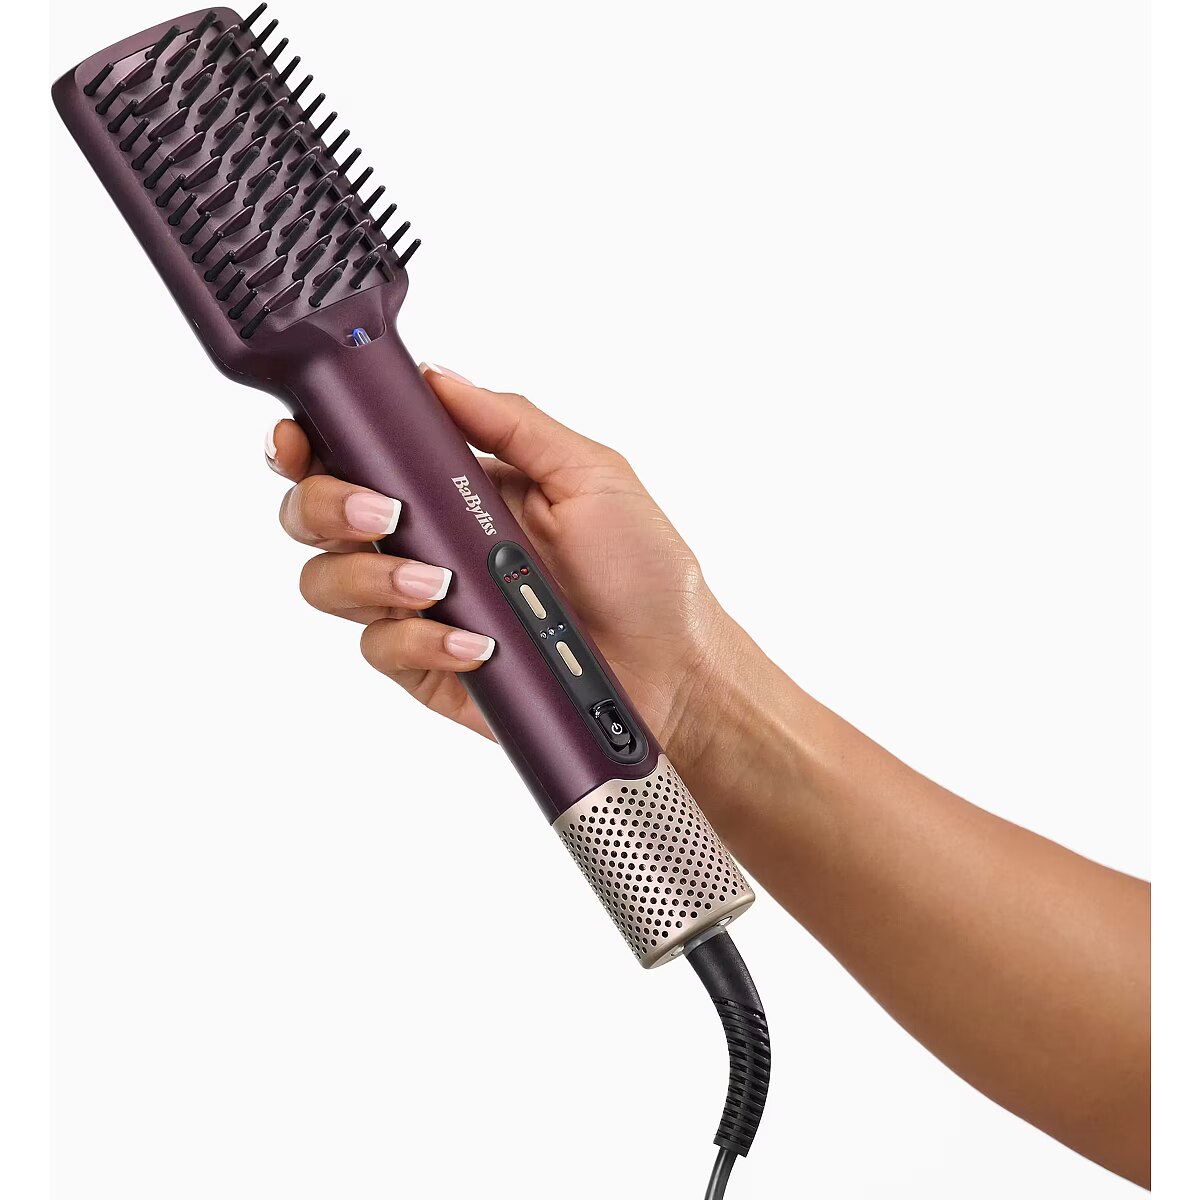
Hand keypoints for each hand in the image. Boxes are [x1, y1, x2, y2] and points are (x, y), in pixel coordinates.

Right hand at [266, 363, 734, 760]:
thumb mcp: (591, 474)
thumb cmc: (644, 574)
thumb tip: (440, 376)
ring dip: (369, 578)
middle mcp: (426, 541)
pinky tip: (478, 640)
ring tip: (439, 583)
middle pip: (317, 516)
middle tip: (384, 514)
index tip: (301, 435)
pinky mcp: (428, 665)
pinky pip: (382, 650)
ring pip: (329, 584)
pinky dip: (422, 640)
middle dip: (326, 505)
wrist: (673, 671)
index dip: (313, 440)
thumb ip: (512, 423)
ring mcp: (422, 606)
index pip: (360, 454)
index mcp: (455, 486)